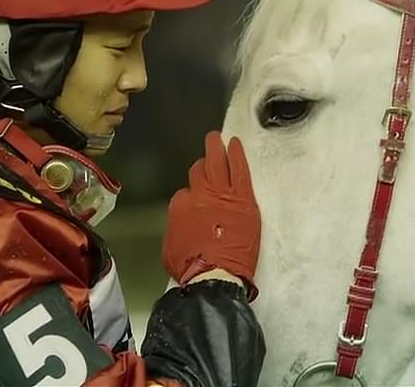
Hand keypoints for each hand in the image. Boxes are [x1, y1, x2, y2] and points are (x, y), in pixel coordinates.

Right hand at [162, 131, 260, 300]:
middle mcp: (199, 195)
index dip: (192, 195)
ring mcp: (222, 195)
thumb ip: (178, 224)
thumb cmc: (191, 268)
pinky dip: (237, 155)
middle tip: (208, 146)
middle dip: (204, 159)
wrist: (214, 276)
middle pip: (200, 171)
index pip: (185, 192)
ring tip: (218, 138)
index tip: (199, 199)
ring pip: (219, 164)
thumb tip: (186, 219)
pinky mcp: (243, 200)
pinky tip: (236, 144)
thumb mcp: (171, 245)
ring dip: (217, 148)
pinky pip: (240, 171)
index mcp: (181, 206)